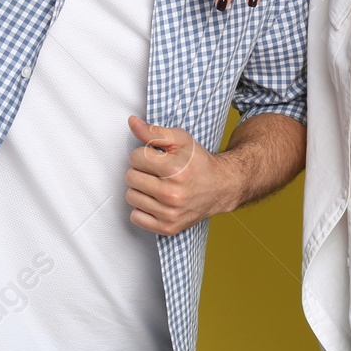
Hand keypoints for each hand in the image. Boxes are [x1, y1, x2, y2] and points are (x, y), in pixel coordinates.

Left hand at [125, 117, 243, 235]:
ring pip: (131, 197)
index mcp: (175, 170)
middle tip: (156, 172)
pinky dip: (143, 209)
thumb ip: (154, 132)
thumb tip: (132, 122)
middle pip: (131, 177)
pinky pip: (136, 217)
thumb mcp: (181, 140)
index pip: (135, 158)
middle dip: (141, 171)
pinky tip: (156, 201)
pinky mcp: (168, 227)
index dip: (144, 154)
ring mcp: (170, 213)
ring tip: (156, 185)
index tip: (156, 158)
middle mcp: (173, 194)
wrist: (220, 187)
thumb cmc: (198, 163)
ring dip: (140, 190)